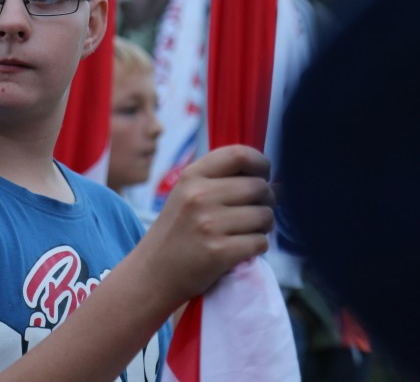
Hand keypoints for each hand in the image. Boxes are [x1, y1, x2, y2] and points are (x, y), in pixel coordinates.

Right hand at [136, 145, 274, 306]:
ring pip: (265, 216)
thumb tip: (273, 182)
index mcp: (191, 176)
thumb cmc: (176, 232)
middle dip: (268, 201)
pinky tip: (240, 249)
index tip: (263, 176)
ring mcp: (209, 224)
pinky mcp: (219, 251)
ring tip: (245, 232)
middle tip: (255, 214)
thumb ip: (221, 181)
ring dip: (264, 227)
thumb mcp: (186, 195)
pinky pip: (260, 242)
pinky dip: (257, 247)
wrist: (153, 272)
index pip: (239, 154)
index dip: (261, 163)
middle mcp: (199, 196)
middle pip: (259, 187)